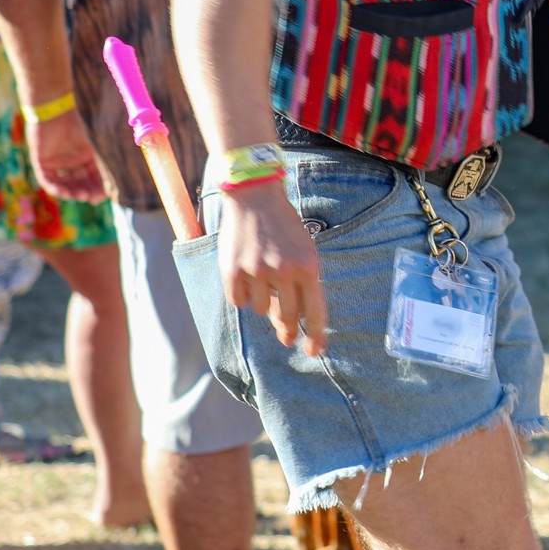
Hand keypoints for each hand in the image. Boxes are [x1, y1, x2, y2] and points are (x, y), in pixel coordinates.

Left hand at [25, 108, 108, 203]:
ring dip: (73, 192)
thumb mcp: (97, 143)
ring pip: (65, 184)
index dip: (99, 187)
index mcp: (87, 154)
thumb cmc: (79, 122)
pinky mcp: (42, 162)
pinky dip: (56, 188)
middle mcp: (72, 160)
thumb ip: (106, 159)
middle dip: (87, 191)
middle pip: (80, 182)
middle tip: (92, 198)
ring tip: (81, 196)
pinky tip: (65, 193)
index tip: (104, 196)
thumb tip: (122, 178)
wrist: (56, 108)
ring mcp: (57, 162)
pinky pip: (48, 180)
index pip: (94, 176)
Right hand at [217, 180, 327, 357]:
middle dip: (287, 331)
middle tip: (286, 338)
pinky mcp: (232, 271)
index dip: (315, 336)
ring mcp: (257, 272)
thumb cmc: (285, 228)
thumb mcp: (305, 251)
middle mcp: (284, 271)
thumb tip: (292, 323)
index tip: (315, 352)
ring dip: (263, 302)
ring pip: (260, 309)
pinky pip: (238, 301)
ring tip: (263, 277)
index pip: (315, 312)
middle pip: (286, 318)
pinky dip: (242, 295)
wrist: (255, 198)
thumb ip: (303, 285)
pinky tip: (245, 276)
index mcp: (308, 266)